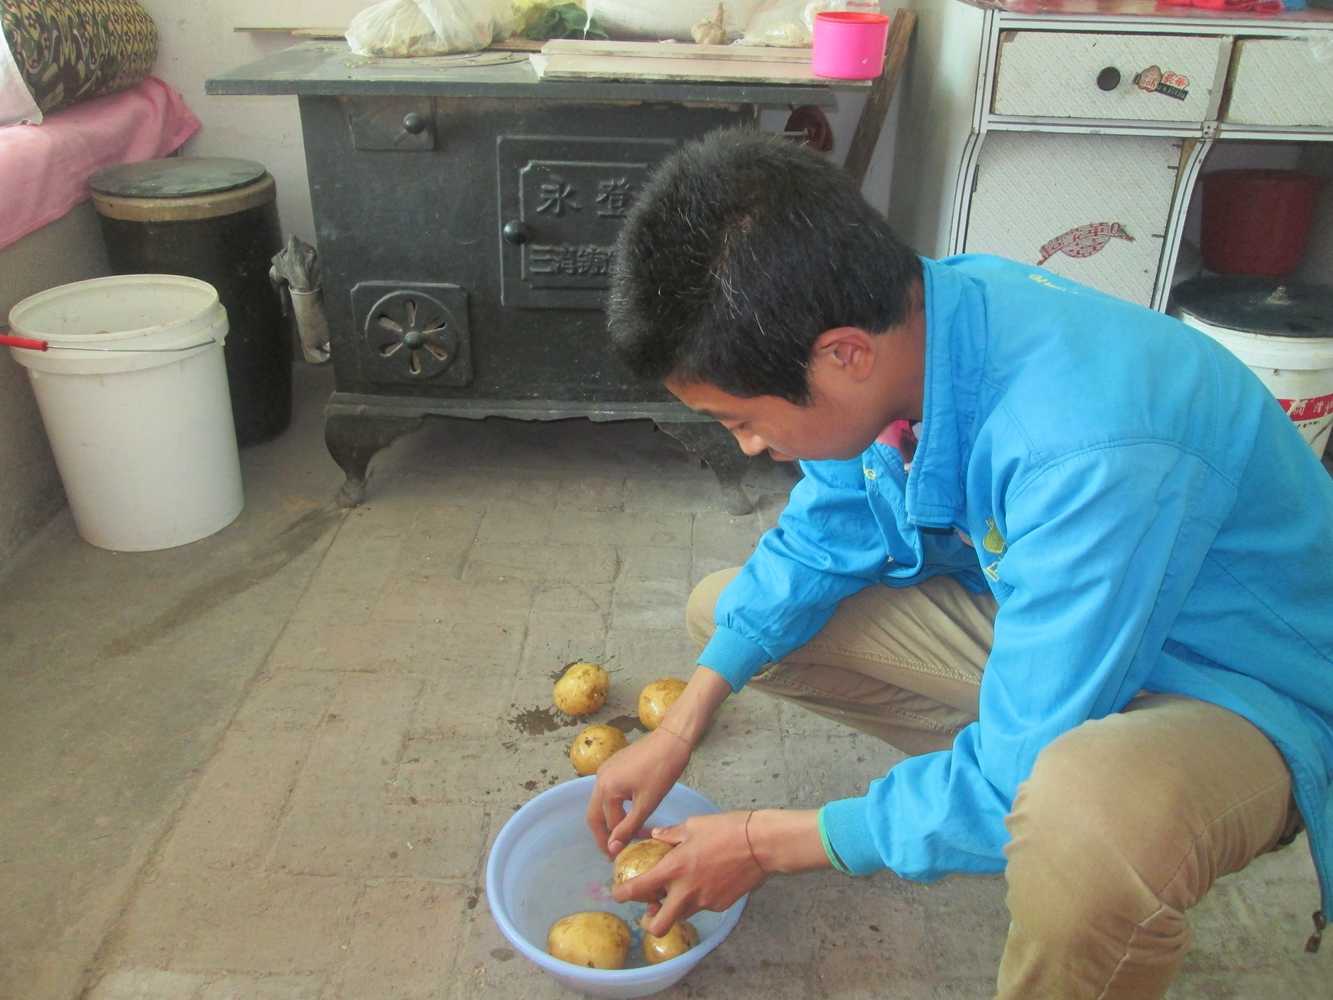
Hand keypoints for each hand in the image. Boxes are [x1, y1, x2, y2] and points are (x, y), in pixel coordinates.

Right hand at [586, 667, 731, 855]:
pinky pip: (610, 790)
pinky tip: (630, 813)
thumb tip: (612, 848)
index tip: (619, 857)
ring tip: (625, 834)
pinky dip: (616, 805)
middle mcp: (600, 778)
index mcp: (606, 788)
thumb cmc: (662, 771)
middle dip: (604, 833)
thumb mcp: (646, 804)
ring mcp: (606, 769)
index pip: (605, 824)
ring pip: (603, 802)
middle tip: (615, 850)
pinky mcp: (615, 764)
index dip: (612, 842)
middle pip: (595, 813)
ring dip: (612, 819)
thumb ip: (628, 827)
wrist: (672, 739)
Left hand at [611, 812, 767, 936]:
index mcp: (675, 869)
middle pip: (659, 926)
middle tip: (648, 911)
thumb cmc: (726, 829)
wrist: (762, 844)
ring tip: (679, 890)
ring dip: (675, 908)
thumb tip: (654, 835)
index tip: (618, 894)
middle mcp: (687, 892)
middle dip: (650, 923)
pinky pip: (702, 906)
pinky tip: (707, 880)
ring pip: (681, 915)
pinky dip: (698, 898)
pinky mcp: (721, 905)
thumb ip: (669, 834)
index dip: (623, 895)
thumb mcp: (693, 825)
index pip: (639, 890)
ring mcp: (705, 902)